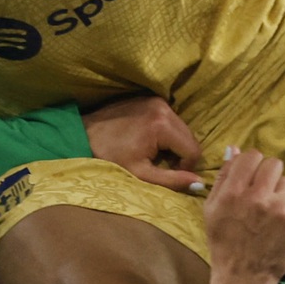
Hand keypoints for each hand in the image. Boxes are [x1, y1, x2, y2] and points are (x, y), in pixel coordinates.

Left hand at [82, 94, 204, 193]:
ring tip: (153, 153)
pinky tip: (149, 141)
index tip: (166, 172)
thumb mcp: (141, 174)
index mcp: (162, 124)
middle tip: (159, 164)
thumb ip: (172, 180)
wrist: (84, 134)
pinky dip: (166, 133)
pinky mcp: (151, 99)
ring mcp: (157, 100)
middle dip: (180, 155)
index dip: (185, 167)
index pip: (193, 150)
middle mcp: (163, 107)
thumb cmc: (109, 156)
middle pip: (190, 137)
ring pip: (182, 129)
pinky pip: (171, 120)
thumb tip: (200, 184)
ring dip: (173, 144)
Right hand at [204, 147, 284, 283]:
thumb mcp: (212, 208)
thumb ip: (224, 177)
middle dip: (267, 175)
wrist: (244, 276)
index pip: (252, 156)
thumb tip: (235, 149)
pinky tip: (277, 224)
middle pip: (274, 164)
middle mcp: (259, 197)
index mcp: (235, 192)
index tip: (249, 177)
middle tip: (261, 191)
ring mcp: (281, 210)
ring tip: (268, 212)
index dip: (251, 165)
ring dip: (277, 192)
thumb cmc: (224, 241)